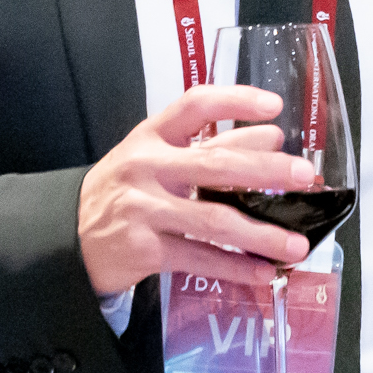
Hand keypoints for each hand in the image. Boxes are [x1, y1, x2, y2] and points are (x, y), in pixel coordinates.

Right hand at [77, 83, 310, 295]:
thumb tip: (271, 136)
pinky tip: (263, 271)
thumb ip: (207, 148)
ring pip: (213, 219)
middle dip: (266, 170)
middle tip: (305, 176)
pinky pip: (199, 257)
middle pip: (215, 164)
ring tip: (296, 244)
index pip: (194, 105)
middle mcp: (146, 166)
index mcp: (150, 136)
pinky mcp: (143, 249)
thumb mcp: (155, 160)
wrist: (66, 238)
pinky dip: (235, 267)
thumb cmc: (123, 193)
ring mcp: (143, 208)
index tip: (275, 107)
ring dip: (261, 233)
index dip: (235, 101)